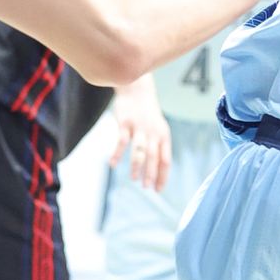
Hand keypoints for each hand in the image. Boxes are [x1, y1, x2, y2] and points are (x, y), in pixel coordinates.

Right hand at [110, 75, 172, 191]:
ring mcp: (140, 127)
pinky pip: (122, 140)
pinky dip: (117, 153)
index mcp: (164, 136)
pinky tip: (113, 164)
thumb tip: (157, 170)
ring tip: (134, 178)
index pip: (166, 160)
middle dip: (151, 173)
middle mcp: (154, 132)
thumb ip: (158, 147)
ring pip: (140, 149)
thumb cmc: (148, 114)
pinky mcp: (125, 122)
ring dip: (137, 165)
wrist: (137, 89)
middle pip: (154, 156)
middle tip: (146, 187)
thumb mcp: (158, 129)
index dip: (163, 176)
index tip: (158, 190)